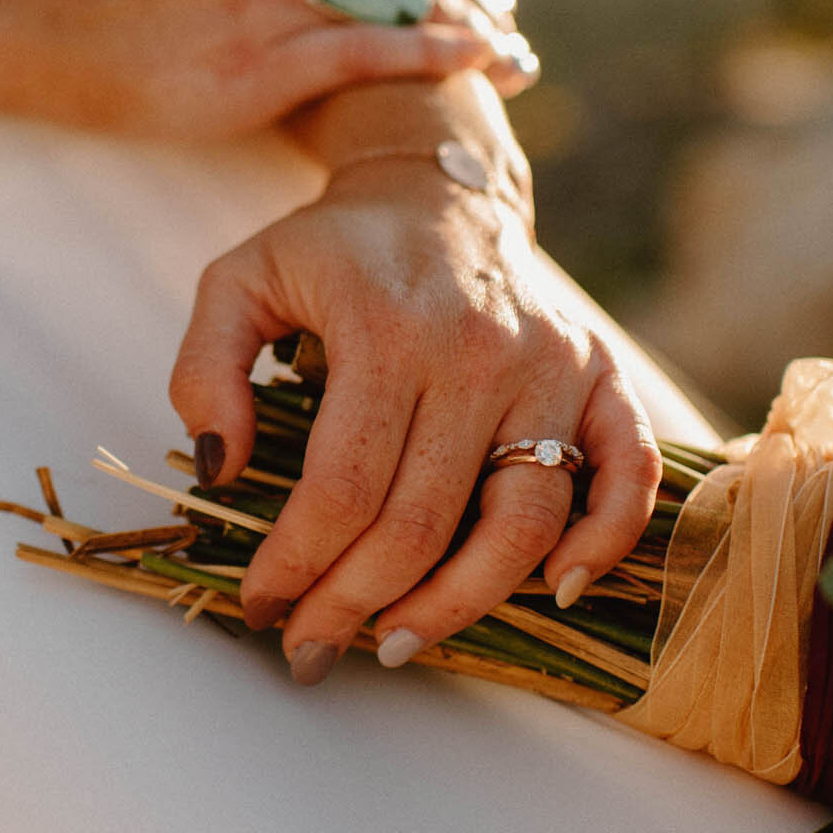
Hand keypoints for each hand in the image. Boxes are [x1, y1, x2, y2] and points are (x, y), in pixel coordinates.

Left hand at [167, 157, 662, 683]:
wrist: (436, 187)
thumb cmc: (333, 249)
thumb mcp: (239, 282)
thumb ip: (205, 369)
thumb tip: (218, 472)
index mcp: (388, 330)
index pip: (345, 487)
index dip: (299, 563)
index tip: (263, 604)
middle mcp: (481, 352)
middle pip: (424, 522)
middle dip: (357, 604)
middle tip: (311, 646)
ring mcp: (552, 365)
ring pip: (524, 521)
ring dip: (462, 602)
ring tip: (398, 643)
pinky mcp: (600, 372)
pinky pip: (628, 473)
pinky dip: (603, 540)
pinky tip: (554, 590)